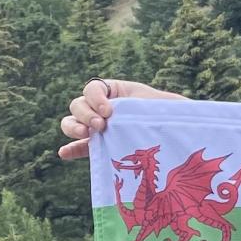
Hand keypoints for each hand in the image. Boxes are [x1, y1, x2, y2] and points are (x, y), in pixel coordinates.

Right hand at [58, 78, 183, 159]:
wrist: (171, 134)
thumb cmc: (170, 115)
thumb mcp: (165, 103)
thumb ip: (160, 101)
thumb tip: (176, 101)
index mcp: (115, 92)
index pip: (93, 88)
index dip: (96, 97)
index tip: (109, 110)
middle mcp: (101, 107)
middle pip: (78, 104)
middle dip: (86, 113)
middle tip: (101, 125)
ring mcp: (96, 126)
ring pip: (72, 121)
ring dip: (74, 127)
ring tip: (87, 134)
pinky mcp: (97, 145)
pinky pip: (80, 146)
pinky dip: (71, 148)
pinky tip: (65, 153)